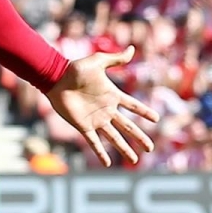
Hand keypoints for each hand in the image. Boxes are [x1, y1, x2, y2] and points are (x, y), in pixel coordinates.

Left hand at [44, 47, 158, 166]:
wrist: (55, 78)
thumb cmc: (74, 69)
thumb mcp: (98, 62)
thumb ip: (116, 58)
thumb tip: (133, 49)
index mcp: (112, 95)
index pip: (133, 106)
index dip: (144, 112)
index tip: (156, 119)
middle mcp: (106, 110)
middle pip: (127, 126)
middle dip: (139, 137)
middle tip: (150, 148)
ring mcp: (95, 119)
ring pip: (114, 138)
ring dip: (124, 149)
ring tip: (135, 160)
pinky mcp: (83, 126)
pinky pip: (93, 142)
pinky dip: (100, 153)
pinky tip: (107, 163)